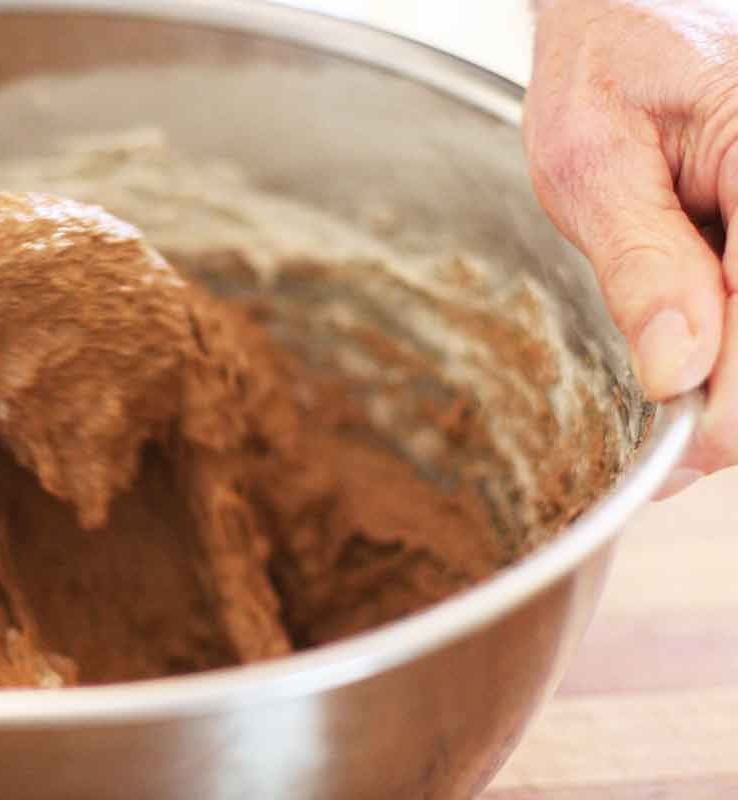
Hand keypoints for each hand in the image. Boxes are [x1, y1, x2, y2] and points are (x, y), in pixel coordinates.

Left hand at [526, 0, 737, 496]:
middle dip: (734, 406)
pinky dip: (736, 348)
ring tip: (680, 382)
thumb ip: (642, 265)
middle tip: (671, 439)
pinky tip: (702, 353)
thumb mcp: (591, 163)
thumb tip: (679, 372)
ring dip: (737, 382)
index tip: (677, 453)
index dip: (729, 412)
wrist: (636, 13)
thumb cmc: (607, 68)